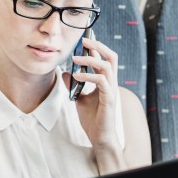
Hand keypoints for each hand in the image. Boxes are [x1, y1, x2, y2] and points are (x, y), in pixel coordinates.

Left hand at [63, 34, 125, 172]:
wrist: (99, 137)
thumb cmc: (92, 119)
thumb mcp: (79, 99)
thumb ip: (74, 85)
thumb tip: (65, 72)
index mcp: (106, 82)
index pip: (105, 59)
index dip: (96, 48)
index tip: (83, 40)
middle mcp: (111, 83)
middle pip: (112, 57)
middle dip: (99, 46)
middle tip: (84, 40)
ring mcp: (111, 91)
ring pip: (108, 66)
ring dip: (90, 59)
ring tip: (75, 58)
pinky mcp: (109, 100)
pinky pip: (101, 81)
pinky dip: (88, 75)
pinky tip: (76, 75)